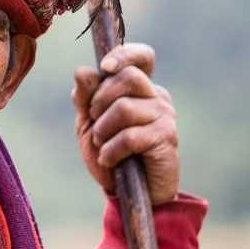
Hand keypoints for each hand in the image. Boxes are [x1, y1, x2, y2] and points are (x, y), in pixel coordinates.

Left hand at [72, 43, 178, 202]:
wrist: (126, 193)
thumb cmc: (108, 153)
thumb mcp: (88, 123)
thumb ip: (84, 97)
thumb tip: (82, 70)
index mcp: (138, 87)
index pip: (142, 57)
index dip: (125, 55)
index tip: (105, 67)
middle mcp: (155, 96)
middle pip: (129, 77)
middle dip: (101, 99)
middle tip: (94, 121)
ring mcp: (165, 116)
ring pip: (125, 107)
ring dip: (103, 130)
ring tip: (101, 145)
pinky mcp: (167, 138)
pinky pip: (130, 135)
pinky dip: (111, 149)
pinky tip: (109, 159)